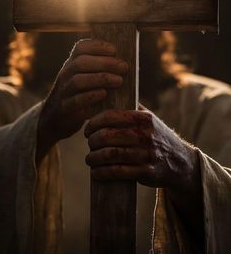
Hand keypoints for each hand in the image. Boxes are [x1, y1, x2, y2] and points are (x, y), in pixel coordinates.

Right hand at [36, 39, 127, 161]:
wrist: (55, 120)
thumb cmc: (79, 96)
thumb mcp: (84, 80)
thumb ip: (99, 71)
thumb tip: (125, 64)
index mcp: (71, 64)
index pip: (80, 47)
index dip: (97, 46)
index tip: (114, 50)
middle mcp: (65, 75)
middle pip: (81, 62)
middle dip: (105, 63)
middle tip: (124, 67)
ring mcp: (63, 92)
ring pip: (78, 80)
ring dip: (101, 78)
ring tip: (119, 81)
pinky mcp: (64, 109)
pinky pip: (76, 101)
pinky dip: (91, 96)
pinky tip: (104, 94)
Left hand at [85, 108, 203, 246]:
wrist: (180, 161)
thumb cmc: (157, 136)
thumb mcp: (149, 118)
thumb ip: (131, 107)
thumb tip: (108, 95)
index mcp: (143, 118)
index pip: (111, 116)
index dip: (94, 123)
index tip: (87, 129)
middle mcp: (145, 135)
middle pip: (107, 136)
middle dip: (92, 141)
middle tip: (89, 144)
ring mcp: (146, 154)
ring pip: (110, 154)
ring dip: (94, 158)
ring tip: (89, 158)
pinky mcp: (146, 172)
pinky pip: (118, 172)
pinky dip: (102, 172)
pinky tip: (96, 172)